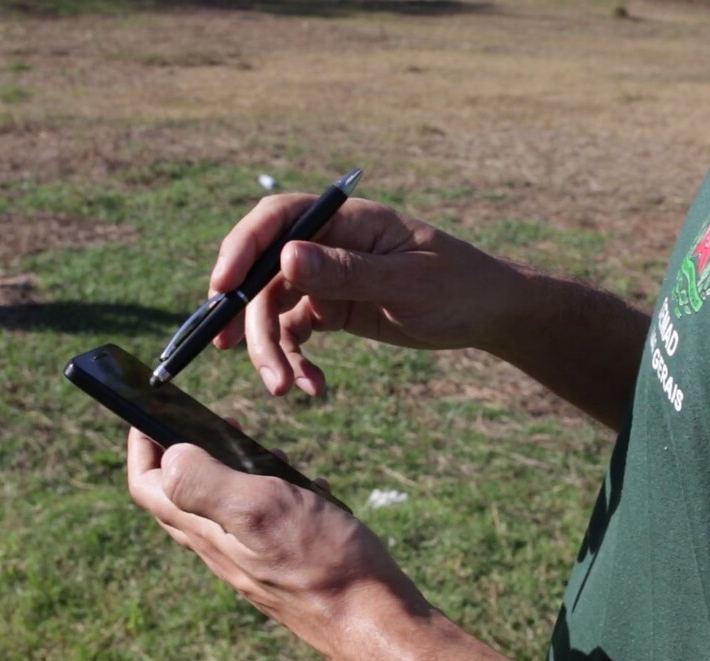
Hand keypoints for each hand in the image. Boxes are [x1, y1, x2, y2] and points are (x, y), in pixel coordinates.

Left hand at [125, 428, 431, 657]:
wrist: (374, 620)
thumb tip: (166, 454)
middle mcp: (221, 549)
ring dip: (234, 471)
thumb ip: (207, 483)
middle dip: (184, 453)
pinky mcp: (283, 564)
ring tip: (261, 448)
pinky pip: (265, 522)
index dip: (140, 446)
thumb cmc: (321, 564)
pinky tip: (309, 487)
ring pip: (224, 508)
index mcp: (206, 531)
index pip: (147, 486)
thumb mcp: (260, 509)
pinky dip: (278, 493)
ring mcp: (252, 559)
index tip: (149, 413)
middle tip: (208, 422)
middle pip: (179, 497)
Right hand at [209, 196, 523, 395]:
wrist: (488, 312)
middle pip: (265, 274)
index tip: (221, 289)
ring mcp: (326, 276)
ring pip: (274, 309)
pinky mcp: (331, 307)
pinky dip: (297, 361)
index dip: (241, 249)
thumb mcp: (406, 282)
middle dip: (254, 321)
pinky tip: (315, 388)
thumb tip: (285, 258)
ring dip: (272, 350)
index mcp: (346, 221)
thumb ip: (346, 272)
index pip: (278, 220)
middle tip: (256, 367)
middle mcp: (328, 243)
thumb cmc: (458, 285)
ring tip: (285, 391)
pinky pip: (296, 333)